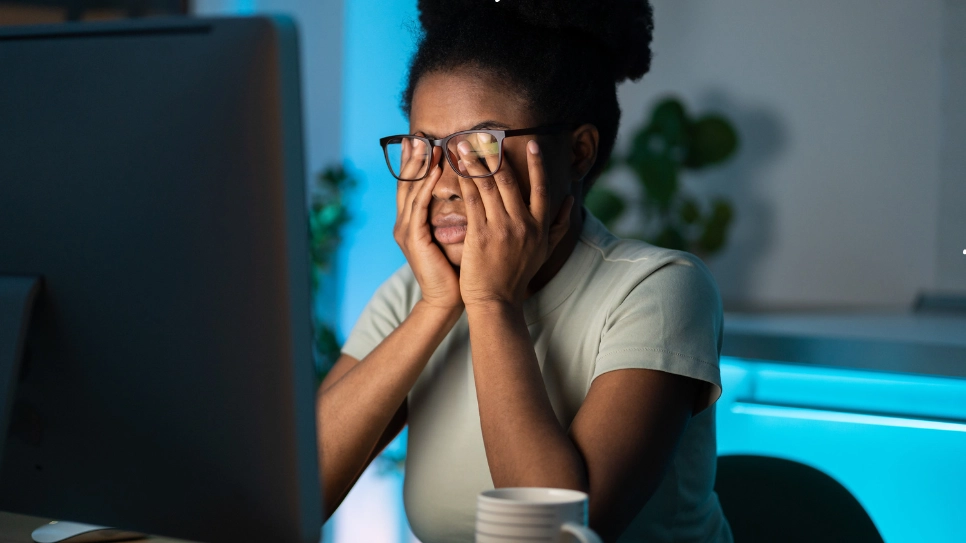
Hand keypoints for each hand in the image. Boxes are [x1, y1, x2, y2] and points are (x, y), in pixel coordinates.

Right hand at [393, 144, 462, 310]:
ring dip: (419, 166)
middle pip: (406, 182)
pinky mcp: (413, 239)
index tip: (422, 140)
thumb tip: (473, 190)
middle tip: (417, 134)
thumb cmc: (456, 270)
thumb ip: (456, 212)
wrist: (448, 299)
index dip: (416, 163)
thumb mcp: (455, 234)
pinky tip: (434, 171)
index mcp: (413, 222)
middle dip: (412, 158)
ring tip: (428, 144)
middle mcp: (405, 223)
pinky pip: (419, 206)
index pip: (413, 185)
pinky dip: (426, 187)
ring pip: (411, 190)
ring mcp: (406, 230)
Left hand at [455, 138, 573, 309]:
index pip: (541, 188)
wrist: (496, 300)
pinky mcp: (480, 234)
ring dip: (475, 161)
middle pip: (510, 180)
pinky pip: (471, 200)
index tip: (531, 144)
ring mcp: (501, 228)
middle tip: (486, 135)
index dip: (537, 164)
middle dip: (496, 154)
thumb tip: (571, 200)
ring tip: (464, 144)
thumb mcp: (545, 251)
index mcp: (540, 226)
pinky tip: (455, 168)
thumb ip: (559, 225)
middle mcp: (523, 224)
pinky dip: (463, 180)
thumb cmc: (518, 275)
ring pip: (488, 185)